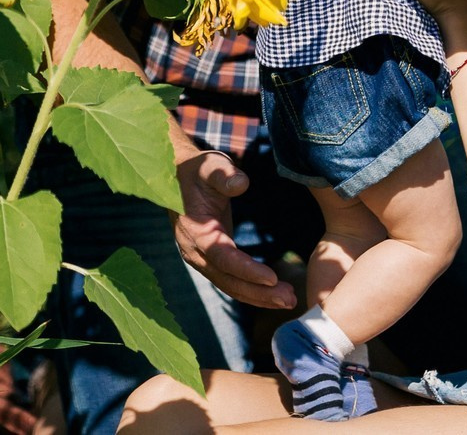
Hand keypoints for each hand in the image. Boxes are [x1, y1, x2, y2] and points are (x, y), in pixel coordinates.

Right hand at [173, 150, 296, 309]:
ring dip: (258, 296)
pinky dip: (251, 289)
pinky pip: (230, 280)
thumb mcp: (210, 166)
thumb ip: (224, 175)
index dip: (247, 270)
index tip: (272, 278)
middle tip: (289, 299)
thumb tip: (241, 183)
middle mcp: (194, 251)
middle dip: (259, 292)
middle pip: (228, 279)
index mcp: (195, 231)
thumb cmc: (198, 170)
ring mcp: (201, 258)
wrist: (177, 177)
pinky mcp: (210, 259)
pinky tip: (273, 293)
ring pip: (230, 285)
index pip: (223, 257)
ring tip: (288, 300)